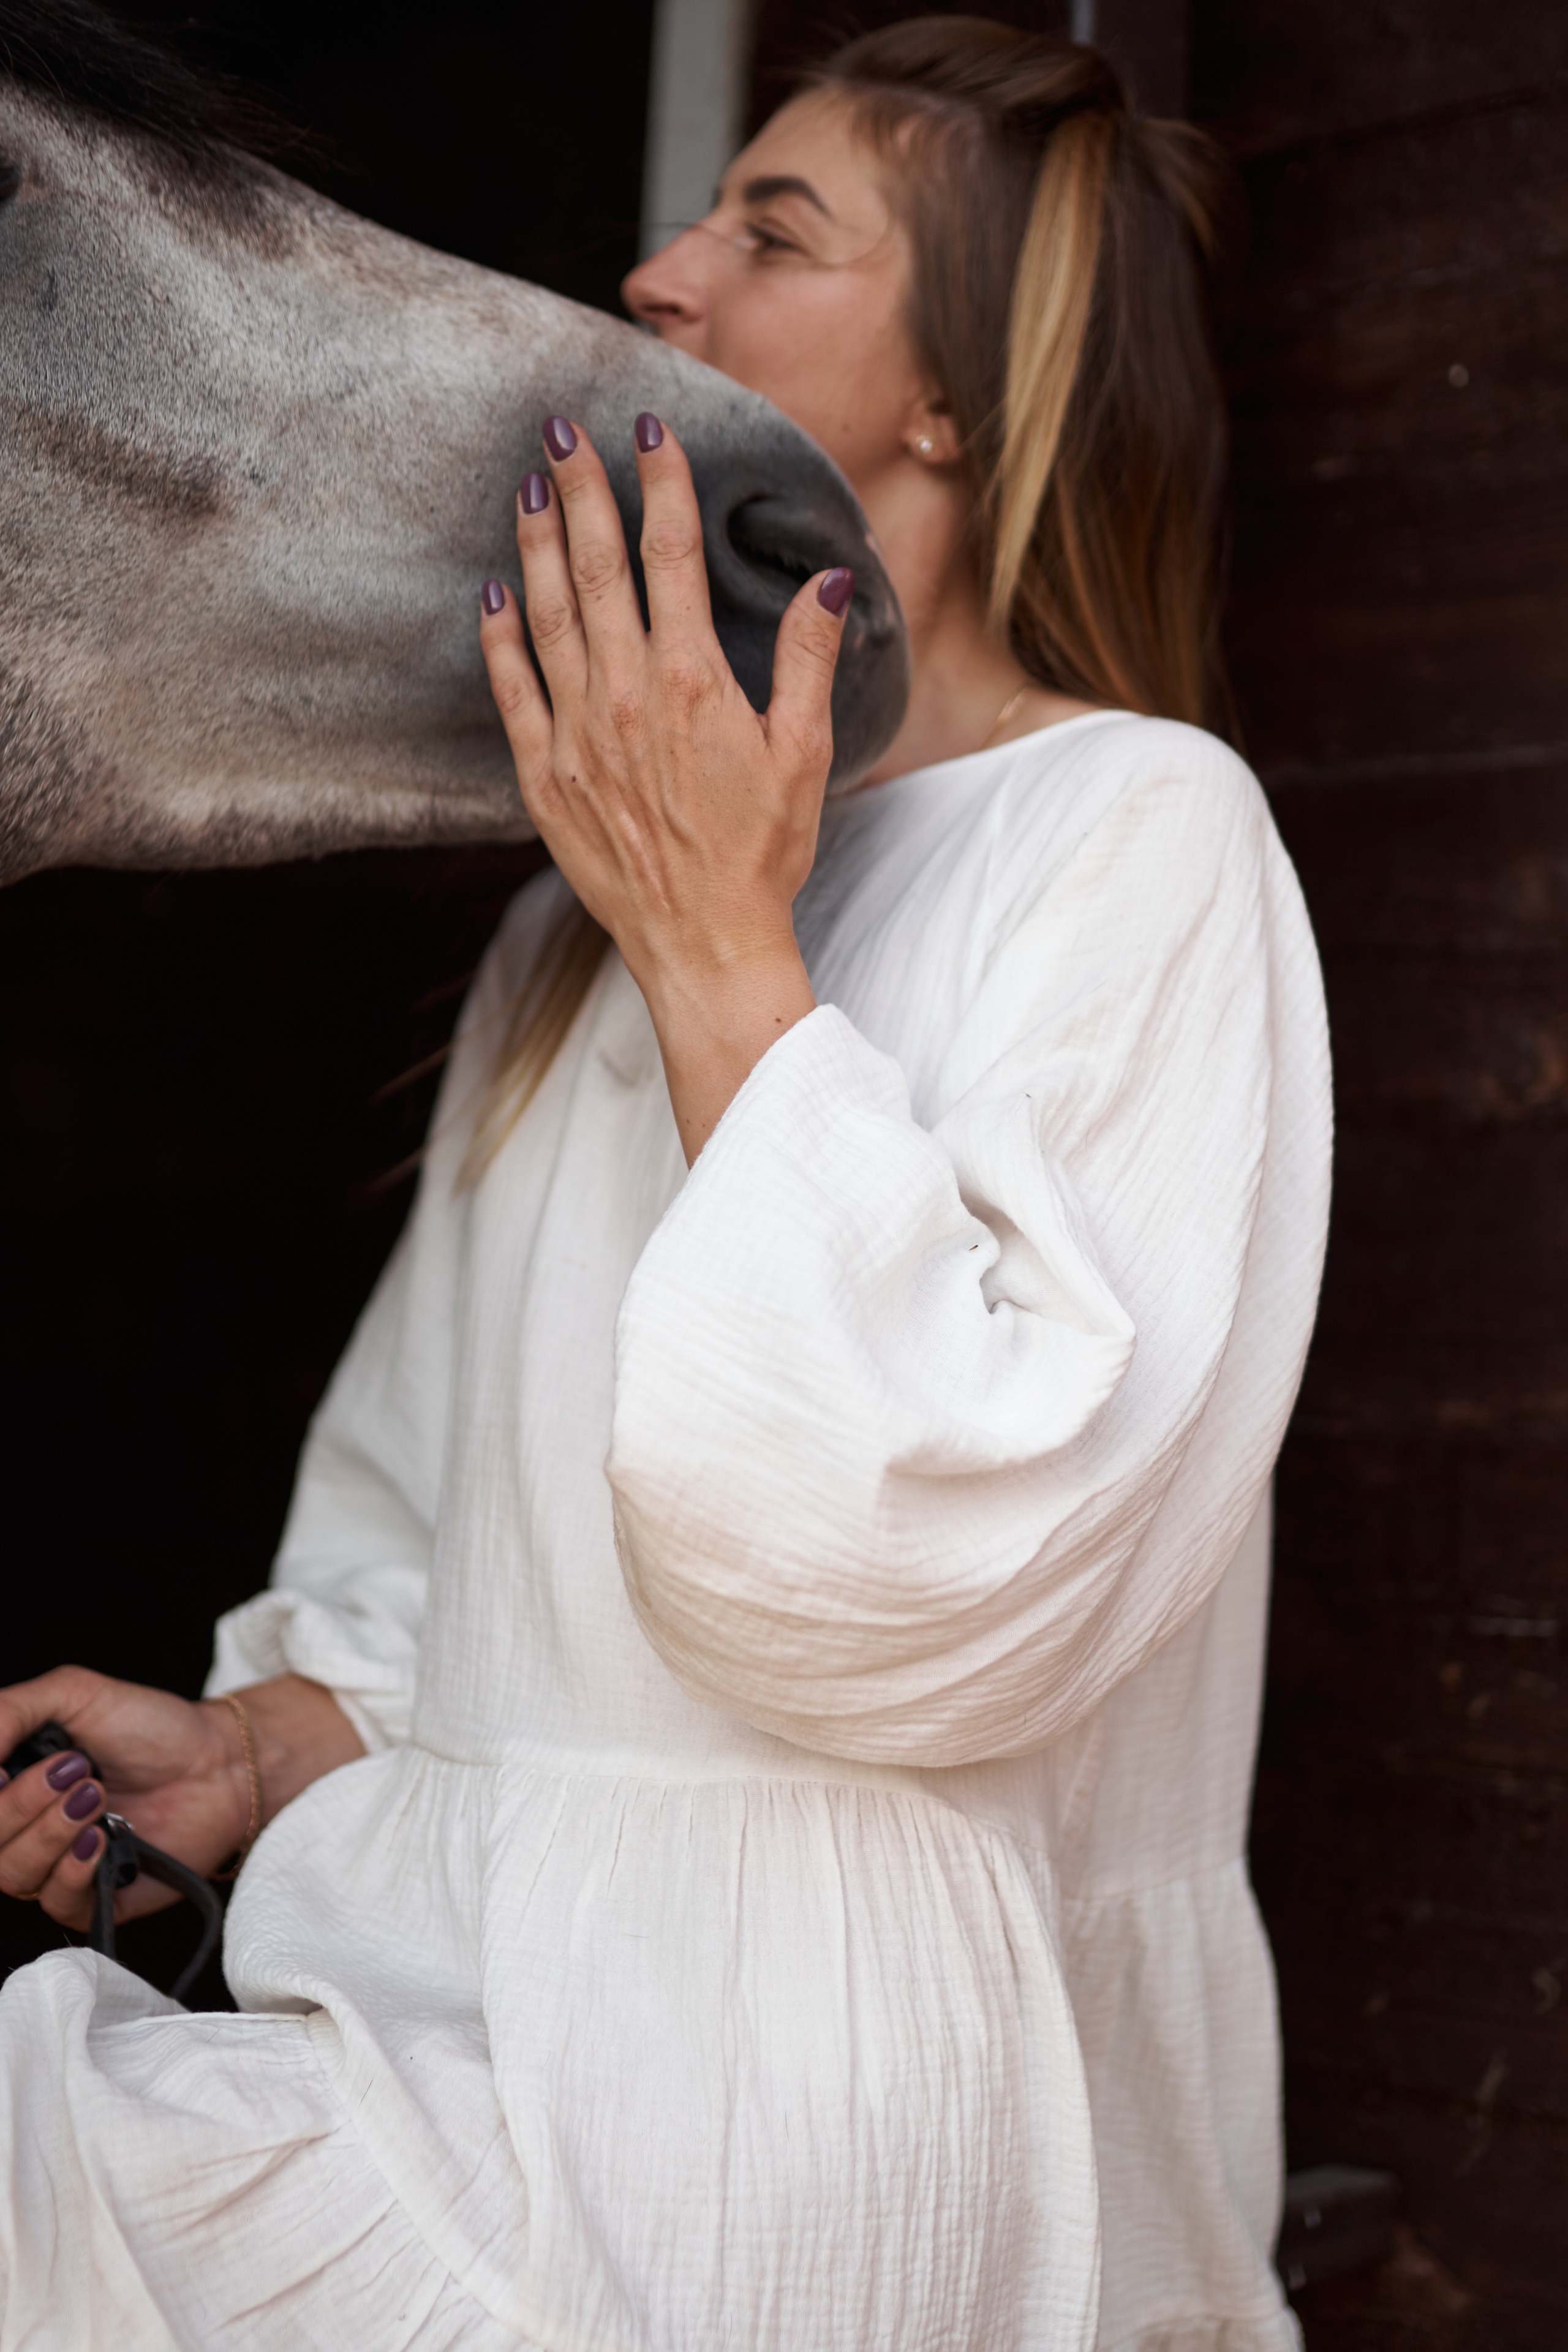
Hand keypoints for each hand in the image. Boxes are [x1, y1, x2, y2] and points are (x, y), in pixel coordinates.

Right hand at [0, 1666, 361, 1932]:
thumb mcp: (73, 1694)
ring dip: (51, 1833)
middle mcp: (26, 1828)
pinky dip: (73, 1870)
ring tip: (98, 1796)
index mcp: (14, 1784)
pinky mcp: (94, 1899)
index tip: (6, 1771)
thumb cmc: (149, 1725)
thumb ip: (8, 1711)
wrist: (220, 1762)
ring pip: (13, 1874)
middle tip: (77, 1772)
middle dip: (21, 1806)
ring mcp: (56, 1866)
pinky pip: (55, 1904)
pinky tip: (102, 1840)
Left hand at [479, 412, 853, 1159]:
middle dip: (581, 489)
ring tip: (530, 487)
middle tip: (562, 428)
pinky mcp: (544, 777)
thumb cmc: (762, 853)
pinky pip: (512, 690)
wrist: (704, 942)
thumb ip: (807, 658)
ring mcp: (577, 735)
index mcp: (693, 681)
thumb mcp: (804, 752)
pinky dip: (500, 636)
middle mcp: (625, 695)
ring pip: (547, 616)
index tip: (649, 429)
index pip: (671, 556)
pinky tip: (494, 592)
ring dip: (537, 544)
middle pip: (597, 568)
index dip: (660, 484)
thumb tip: (826, 576)